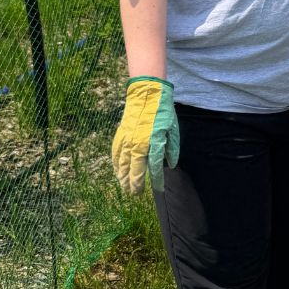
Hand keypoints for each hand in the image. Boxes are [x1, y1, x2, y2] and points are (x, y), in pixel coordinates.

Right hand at [112, 76, 179, 194]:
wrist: (146, 94)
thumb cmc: (162, 111)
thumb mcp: (172, 129)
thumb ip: (172, 148)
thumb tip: (171, 164)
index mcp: (153, 143)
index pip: (154, 168)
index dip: (156, 180)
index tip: (158, 188)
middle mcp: (138, 144)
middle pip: (134, 170)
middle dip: (135, 184)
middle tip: (135, 194)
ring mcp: (127, 140)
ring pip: (122, 164)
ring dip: (123, 177)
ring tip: (125, 187)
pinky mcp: (120, 135)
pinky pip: (116, 153)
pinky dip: (116, 164)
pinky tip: (117, 171)